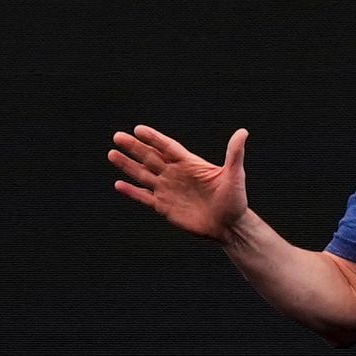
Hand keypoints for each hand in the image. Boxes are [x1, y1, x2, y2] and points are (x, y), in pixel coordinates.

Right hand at [110, 122, 249, 241]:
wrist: (229, 226)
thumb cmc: (235, 200)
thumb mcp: (235, 175)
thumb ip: (234, 154)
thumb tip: (243, 132)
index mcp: (189, 163)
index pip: (167, 147)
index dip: (153, 138)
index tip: (138, 129)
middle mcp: (175, 174)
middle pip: (150, 157)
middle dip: (134, 147)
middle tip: (117, 137)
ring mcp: (168, 190)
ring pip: (143, 174)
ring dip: (128, 165)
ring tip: (112, 154)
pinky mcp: (164, 207)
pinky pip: (144, 197)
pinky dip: (131, 191)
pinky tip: (119, 184)